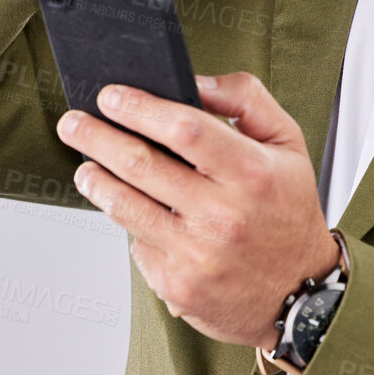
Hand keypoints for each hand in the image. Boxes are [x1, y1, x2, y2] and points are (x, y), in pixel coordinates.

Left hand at [54, 72, 341, 352]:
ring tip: (87, 166)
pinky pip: (137, 245)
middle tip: (73, 124)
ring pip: (125, 207)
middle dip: (96, 138)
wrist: (300, 292)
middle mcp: (224, 216)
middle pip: (141, 165)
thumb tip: (196, 82)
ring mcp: (197, 254)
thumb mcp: (288, 143)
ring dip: (96, 180)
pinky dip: (132, 225)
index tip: (111, 96)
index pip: (185, 128)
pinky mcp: (177, 285)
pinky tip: (136, 213)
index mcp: (252, 173)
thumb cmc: (289, 211)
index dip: (140, 108)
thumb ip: (246, 100)